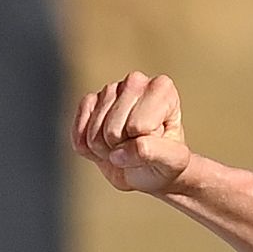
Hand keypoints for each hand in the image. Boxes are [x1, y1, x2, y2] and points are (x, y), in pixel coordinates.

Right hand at [72, 72, 195, 194]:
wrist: (150, 169)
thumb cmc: (166, 162)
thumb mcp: (173, 161)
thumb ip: (155, 153)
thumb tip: (119, 153)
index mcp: (162, 89)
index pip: (139, 127)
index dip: (144, 144)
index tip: (157, 144)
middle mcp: (136, 82)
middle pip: (113, 130)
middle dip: (123, 149)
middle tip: (139, 150)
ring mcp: (110, 90)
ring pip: (94, 133)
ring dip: (107, 151)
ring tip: (125, 148)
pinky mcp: (89, 102)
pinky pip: (79, 132)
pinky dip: (90, 150)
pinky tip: (106, 147)